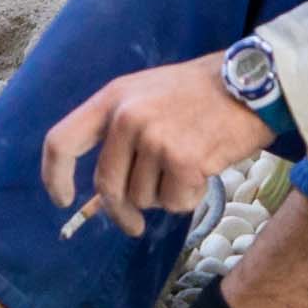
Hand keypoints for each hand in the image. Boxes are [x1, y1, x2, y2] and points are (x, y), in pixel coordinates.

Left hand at [43, 55, 269, 232]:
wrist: (252, 83)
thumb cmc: (199, 93)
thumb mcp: (147, 95)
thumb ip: (118, 134)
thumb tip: (99, 197)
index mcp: (112, 98)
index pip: (62, 141)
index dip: (55, 177)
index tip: (63, 200)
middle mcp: (128, 117)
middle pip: (107, 186)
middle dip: (120, 213)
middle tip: (133, 225)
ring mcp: (155, 138)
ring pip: (144, 198)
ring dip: (165, 195)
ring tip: (187, 167)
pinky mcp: (183, 160)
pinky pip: (175, 203)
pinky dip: (189, 198)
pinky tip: (203, 172)